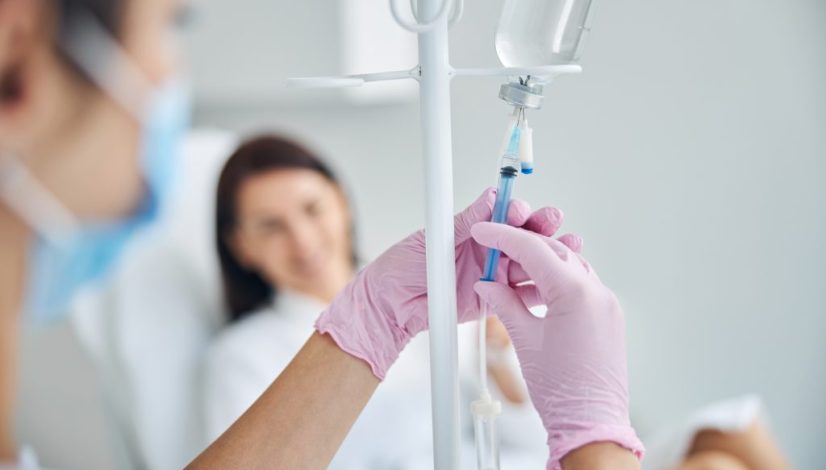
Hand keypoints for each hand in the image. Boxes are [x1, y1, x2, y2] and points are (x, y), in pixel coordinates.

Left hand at [315, 188, 566, 379]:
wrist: (388, 306)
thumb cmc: (400, 267)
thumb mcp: (433, 239)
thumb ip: (466, 222)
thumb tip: (490, 196)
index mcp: (472, 229)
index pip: (502, 214)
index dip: (515, 210)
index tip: (519, 209)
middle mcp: (486, 250)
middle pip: (523, 236)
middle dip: (541, 227)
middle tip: (553, 220)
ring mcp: (492, 275)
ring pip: (529, 263)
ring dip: (550, 254)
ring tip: (569, 246)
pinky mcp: (494, 301)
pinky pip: (521, 294)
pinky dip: (540, 287)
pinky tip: (556, 280)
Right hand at [471, 222, 643, 469]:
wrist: (592, 423)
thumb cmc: (562, 390)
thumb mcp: (525, 340)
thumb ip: (504, 304)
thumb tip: (488, 286)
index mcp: (576, 293)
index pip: (534, 250)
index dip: (503, 237)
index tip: (484, 231)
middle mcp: (598, 293)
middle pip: (554, 252)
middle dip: (521, 247)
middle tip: (493, 250)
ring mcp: (607, 305)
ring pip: (569, 266)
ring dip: (539, 263)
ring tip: (508, 275)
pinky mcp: (609, 317)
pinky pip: (580, 286)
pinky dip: (555, 281)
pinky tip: (532, 291)